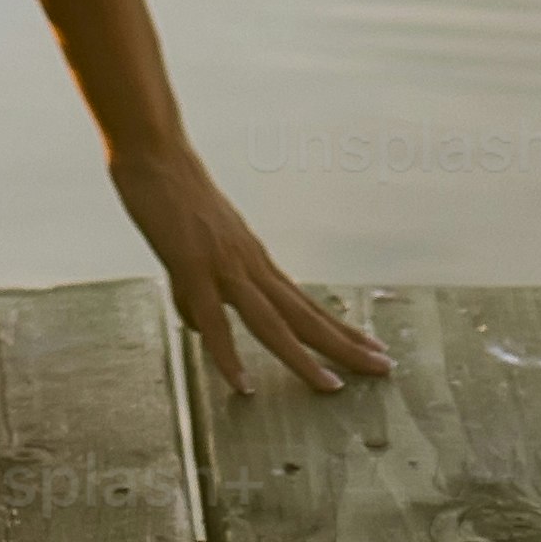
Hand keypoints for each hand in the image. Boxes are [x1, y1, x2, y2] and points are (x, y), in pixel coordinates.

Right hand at [115, 140, 387, 397]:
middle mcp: (251, 265)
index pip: (307, 305)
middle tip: (383, 369)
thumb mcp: (193, 251)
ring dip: (303, 357)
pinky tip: (242, 384)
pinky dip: (229, 355)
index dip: (340, 330)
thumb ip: (197, 291)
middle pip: (305, 315)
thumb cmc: (173, 198)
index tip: (371, 350)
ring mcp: (225, 266)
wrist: (156, 154)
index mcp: (255, 262)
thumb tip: (200, 327)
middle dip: (344, 346)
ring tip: (333, 387)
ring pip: (272, 321)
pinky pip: (215, 320)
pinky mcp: (193, 266)